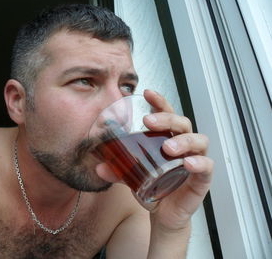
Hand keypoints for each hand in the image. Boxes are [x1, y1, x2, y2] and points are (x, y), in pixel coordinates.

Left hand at [96, 89, 212, 231]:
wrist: (163, 213)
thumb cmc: (152, 186)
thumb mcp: (132, 176)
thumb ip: (117, 170)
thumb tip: (98, 168)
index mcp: (167, 138)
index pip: (167, 114)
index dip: (159, 102)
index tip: (147, 92)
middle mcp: (183, 145)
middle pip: (182, 123)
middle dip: (167, 119)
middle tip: (149, 122)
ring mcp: (195, 159)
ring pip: (198, 140)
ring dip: (184, 140)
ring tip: (168, 147)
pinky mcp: (202, 178)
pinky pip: (207, 166)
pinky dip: (200, 163)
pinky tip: (189, 163)